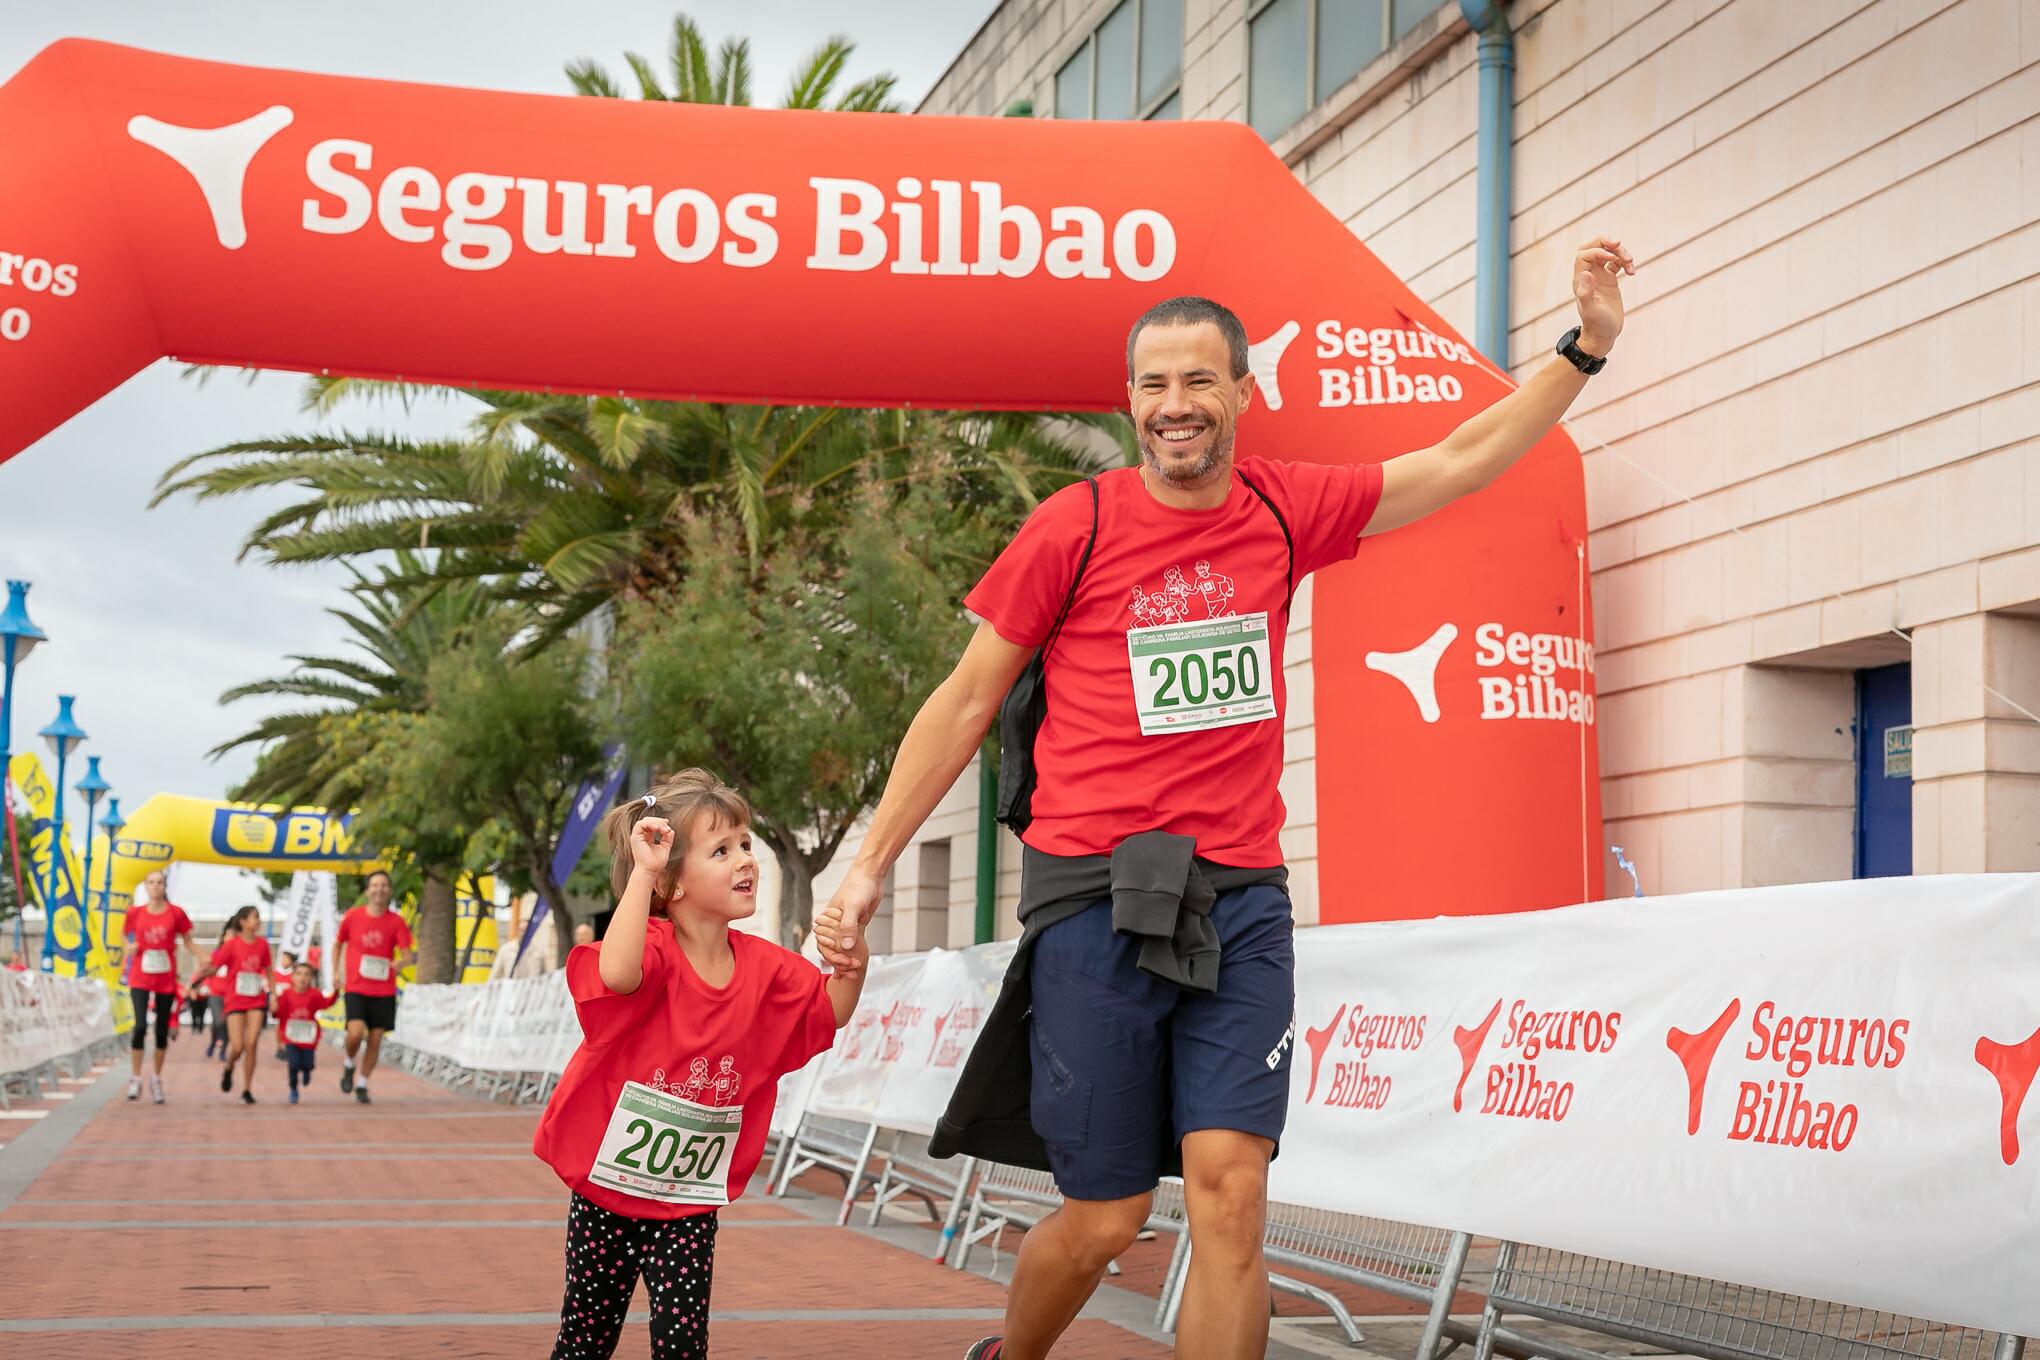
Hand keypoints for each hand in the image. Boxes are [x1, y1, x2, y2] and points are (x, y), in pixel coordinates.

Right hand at [631, 816, 673, 874]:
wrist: (650, 870)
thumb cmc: (657, 862)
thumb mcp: (665, 847)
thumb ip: (668, 837)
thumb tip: (670, 829)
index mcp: (647, 838)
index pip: (652, 824)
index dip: (660, 822)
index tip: (668, 827)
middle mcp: (641, 836)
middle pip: (649, 821)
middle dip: (659, 821)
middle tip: (667, 828)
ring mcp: (637, 836)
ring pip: (645, 821)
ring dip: (655, 822)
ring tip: (663, 829)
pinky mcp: (635, 837)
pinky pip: (640, 824)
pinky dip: (649, 824)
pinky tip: (657, 828)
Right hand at [814, 868, 881, 966]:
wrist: (870, 876)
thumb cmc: (858, 887)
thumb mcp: (853, 906)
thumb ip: (848, 926)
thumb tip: (847, 947)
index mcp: (826, 920)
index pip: (824, 945)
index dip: (833, 957)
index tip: (846, 963)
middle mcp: (832, 925)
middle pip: (831, 950)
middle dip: (840, 963)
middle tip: (853, 973)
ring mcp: (844, 927)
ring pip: (841, 950)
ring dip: (846, 961)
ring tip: (856, 972)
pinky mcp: (855, 927)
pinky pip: (851, 945)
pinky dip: (852, 956)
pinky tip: (857, 967)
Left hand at [1572, 236, 1636, 354]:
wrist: (1603, 335)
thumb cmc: (1597, 325)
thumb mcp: (1592, 310)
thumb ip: (1586, 292)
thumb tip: (1586, 273)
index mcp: (1580, 280)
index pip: (1584, 254)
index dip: (1598, 251)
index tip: (1612, 258)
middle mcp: (1588, 275)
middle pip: (1592, 247)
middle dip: (1605, 241)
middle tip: (1618, 243)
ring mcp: (1599, 277)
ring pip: (1606, 253)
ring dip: (1619, 252)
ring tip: (1630, 264)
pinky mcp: (1609, 280)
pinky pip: (1616, 263)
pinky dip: (1625, 262)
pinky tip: (1632, 271)